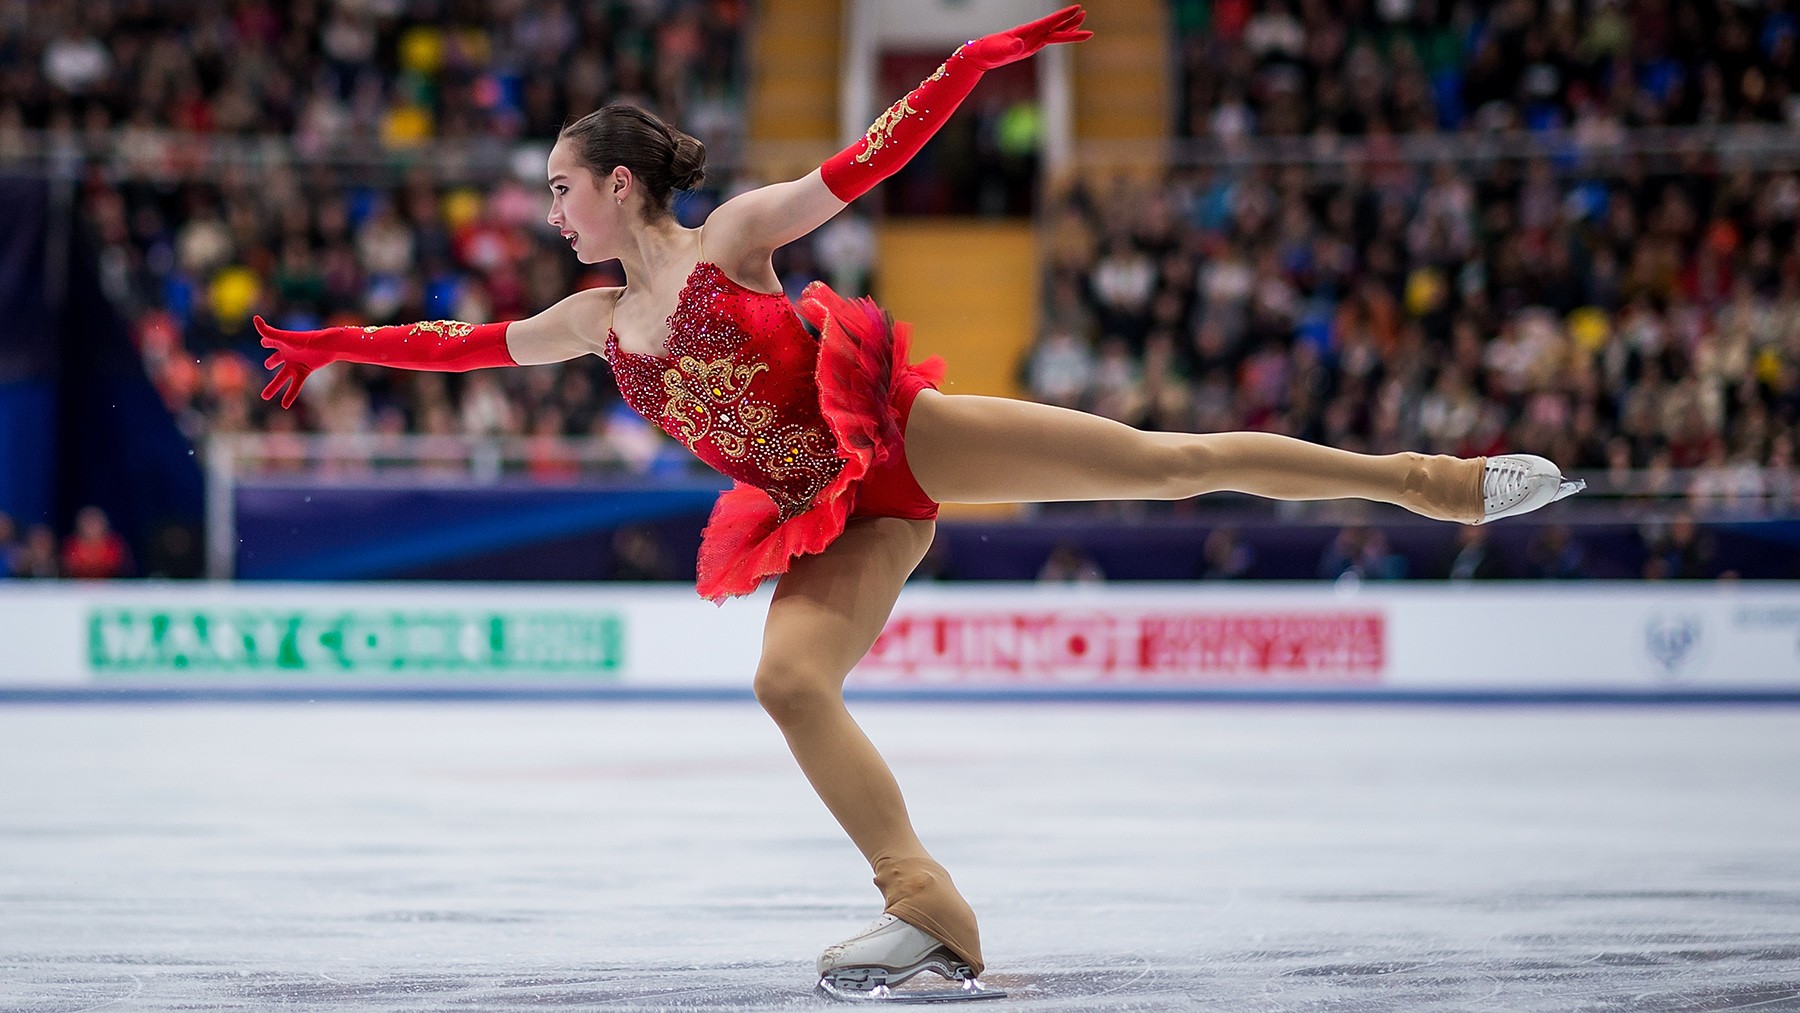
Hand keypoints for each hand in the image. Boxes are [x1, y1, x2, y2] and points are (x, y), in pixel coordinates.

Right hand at [256, 315, 339, 408]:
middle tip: (267, 366)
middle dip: (271, 362)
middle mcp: (288, 353)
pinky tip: (284, 406)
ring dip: (273, 387)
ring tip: (264, 397)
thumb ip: (269, 332)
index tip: (264, 341)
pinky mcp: (304, 372)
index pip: (270, 340)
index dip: (267, 340)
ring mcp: (295, 364)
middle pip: (275, 360)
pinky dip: (289, 395)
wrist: (328, 348)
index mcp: (282, 342)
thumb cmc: (308, 340)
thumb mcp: (286, 338)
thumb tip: (255, 318)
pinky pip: (295, 386)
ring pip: (281, 378)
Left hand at [961, 5, 1090, 70]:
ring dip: (1068, 28)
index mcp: (1027, 31)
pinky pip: (1049, 40)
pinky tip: (1067, 36)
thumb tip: (1019, 44)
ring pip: (1054, 32)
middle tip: (1084, 14)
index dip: (1063, 16)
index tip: (1077, 9)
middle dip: (1070, 21)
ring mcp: (1032, 40)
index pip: (1049, 22)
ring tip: (1082, 22)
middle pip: (1055, 26)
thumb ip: (1010, 47)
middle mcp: (1032, 33)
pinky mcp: (1031, 47)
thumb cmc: (989, 51)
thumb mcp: (999, 50)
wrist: (982, 55)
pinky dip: (1060, 37)